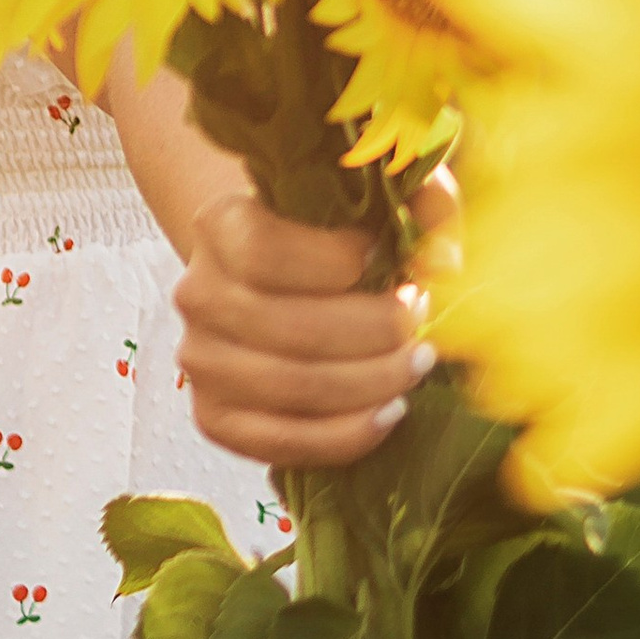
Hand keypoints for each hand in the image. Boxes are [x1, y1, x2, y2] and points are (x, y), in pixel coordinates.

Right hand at [171, 191, 432, 466]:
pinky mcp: (214, 417)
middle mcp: (196, 293)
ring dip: (370, 382)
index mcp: (219, 225)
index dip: (335, 262)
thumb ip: (421, 203)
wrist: (274, 280)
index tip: (387, 257)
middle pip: (288, 328)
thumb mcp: (373, 195)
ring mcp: (200, 360)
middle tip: (421, 320)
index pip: (265, 253)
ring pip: (290, 387)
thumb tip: (443, 264)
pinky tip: (388, 413)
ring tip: (416, 365)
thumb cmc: (329, 234)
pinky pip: (280, 442)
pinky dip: (344, 436)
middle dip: (374, 331)